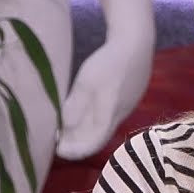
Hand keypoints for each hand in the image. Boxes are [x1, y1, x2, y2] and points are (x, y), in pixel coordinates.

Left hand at [56, 35, 152, 160]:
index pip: (91, 145)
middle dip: (78, 141)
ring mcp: (128, 105)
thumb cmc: (109, 62)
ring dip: (87, 129)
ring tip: (68, 125)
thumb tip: (62, 130)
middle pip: (99, 137)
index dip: (74, 151)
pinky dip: (96, 117)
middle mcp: (120, 116)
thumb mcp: (86, 83)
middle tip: (58, 139)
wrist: (137, 41)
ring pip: (105, 125)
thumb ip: (75, 107)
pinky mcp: (131, 95)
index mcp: (109, 116)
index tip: (57, 149)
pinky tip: (88, 106)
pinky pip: (111, 113)